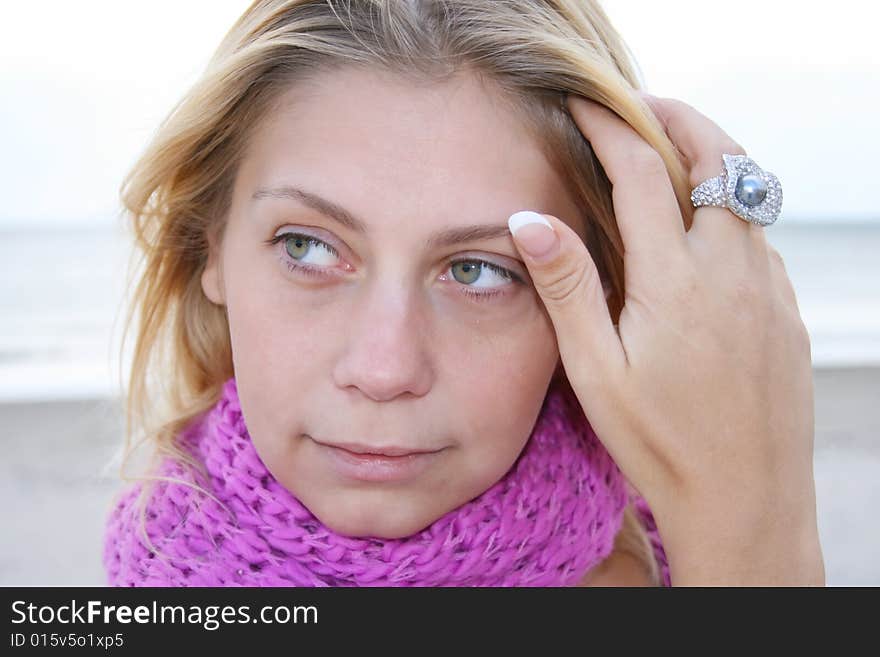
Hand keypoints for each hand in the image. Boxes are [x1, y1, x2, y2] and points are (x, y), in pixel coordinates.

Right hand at [507, 93, 823, 584]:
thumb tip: (532, 218)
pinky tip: (701, 241)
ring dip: (709, 165)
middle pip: (718, 159)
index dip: (612, 126)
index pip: (642, 171)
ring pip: (746, 197)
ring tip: (667, 164)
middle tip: (641, 106)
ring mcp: (769, 289)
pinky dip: (730, 215)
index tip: (587, 104)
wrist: (747, 499)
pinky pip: (760, 241)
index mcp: (676, 280)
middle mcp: (732, 270)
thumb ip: (568, 287)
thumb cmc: (660, 443)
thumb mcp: (597, 371)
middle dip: (679, 118)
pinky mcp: (786, 311)